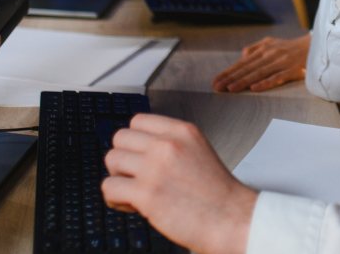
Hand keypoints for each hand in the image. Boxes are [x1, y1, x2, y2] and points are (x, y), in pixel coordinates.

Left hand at [103, 114, 257, 253]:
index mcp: (182, 131)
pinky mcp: (146, 193)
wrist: (231, 218)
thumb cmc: (217, 193)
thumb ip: (171, 144)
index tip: (140, 156)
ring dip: (118, 177)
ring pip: (111, 159)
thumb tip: (138, 150)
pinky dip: (115, 199)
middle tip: (136, 176)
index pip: (138, 121)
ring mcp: (155, 167)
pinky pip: (109, 187)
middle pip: (120, 137)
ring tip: (135, 192)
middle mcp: (167, 144)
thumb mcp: (198, 151)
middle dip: (123, 158)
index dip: (135, 141)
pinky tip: (132, 206)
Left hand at [212, 33, 310, 92]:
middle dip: (231, 78)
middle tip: (217, 87)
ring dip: (244, 81)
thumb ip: (256, 48)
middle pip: (248, 68)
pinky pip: (277, 77)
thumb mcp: (272, 42)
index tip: (215, 81)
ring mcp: (282, 62)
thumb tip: (243, 55)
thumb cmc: (292, 46)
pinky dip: (266, 82)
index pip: (242, 62)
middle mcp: (271, 54)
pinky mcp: (293, 69)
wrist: (317, 45)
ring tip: (231, 89)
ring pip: (259, 73)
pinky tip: (255, 88)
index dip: (228, 71)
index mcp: (264, 49)